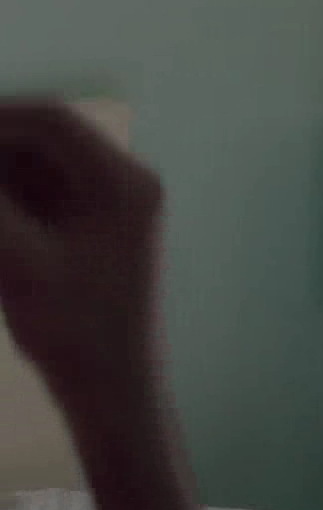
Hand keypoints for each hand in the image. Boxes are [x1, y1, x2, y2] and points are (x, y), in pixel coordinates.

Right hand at [0, 101, 164, 412]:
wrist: (112, 389)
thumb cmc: (75, 329)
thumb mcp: (17, 262)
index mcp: (123, 183)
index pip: (51, 120)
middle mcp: (122, 185)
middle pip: (39, 140)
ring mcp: (105, 207)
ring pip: (31, 167)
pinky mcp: (85, 230)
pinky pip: (33, 196)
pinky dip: (4, 202)